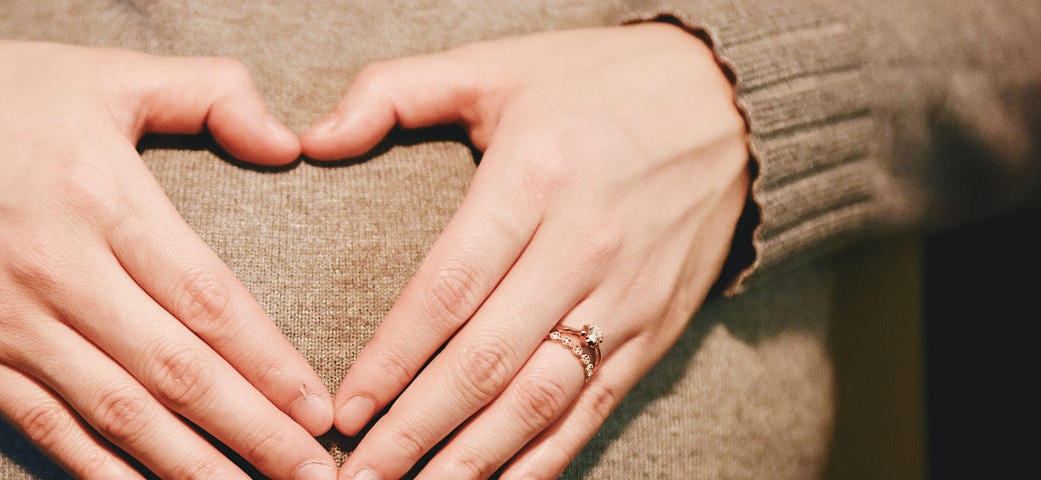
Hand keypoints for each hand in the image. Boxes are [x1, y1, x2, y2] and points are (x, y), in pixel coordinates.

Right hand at [0, 41, 336, 479]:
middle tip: (314, 477)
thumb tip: (289, 142)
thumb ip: (208, 95)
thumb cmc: (3, 100)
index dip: (269, 364)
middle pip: (175, 371)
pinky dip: (102, 473)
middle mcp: (56, 269)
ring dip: (192, 467)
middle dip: (254, 433)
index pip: (206, 299)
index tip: (319, 408)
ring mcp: (7, 322)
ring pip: (118, 414)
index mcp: (101, 196)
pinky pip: (47, 430)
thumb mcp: (108, 75)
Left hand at [300, 24, 750, 478]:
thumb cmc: (595, 84)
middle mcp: (583, 247)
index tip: (346, 407)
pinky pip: (594, 409)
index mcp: (534, 179)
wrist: (731, 103)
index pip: (451, 287)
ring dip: (474, 459)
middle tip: (361, 474)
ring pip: (540, 398)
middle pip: (488, 360)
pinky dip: (545, 458)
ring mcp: (625, 297)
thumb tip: (312, 137)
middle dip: (417, 428)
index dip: (394, 355)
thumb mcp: (495, 65)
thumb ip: (395, 93)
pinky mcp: (656, 331)